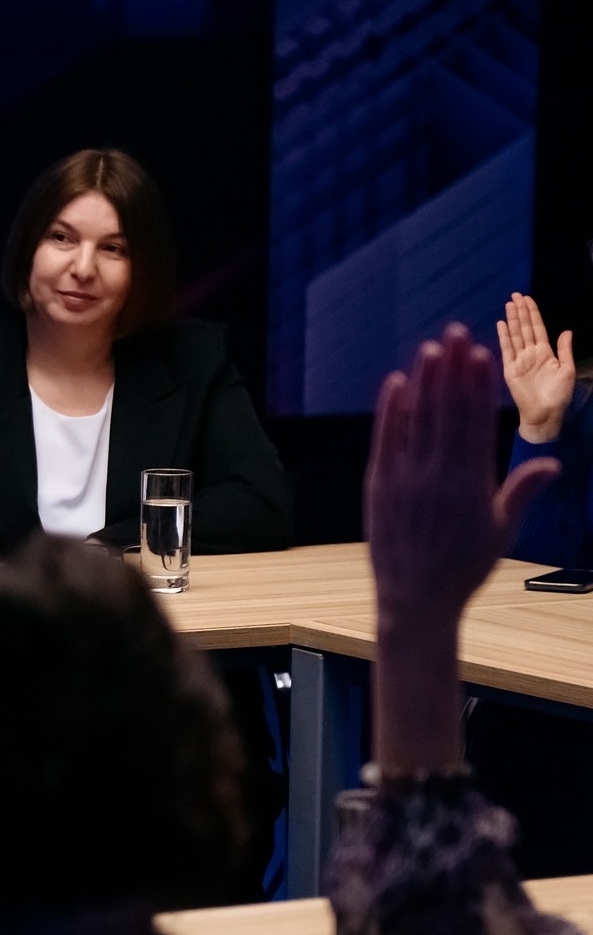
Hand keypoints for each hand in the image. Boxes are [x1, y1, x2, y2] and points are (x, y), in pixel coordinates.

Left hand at [367, 323, 558, 627]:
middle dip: (453, 371)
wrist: (415, 602)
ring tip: (432, 348)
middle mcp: (437, 478)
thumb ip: (522, 493)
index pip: (476, 425)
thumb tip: (554, 463)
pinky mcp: (380, 488)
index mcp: (472, 486)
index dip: (478, 387)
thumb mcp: (501, 532)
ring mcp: (405, 481)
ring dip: (424, 382)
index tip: (482, 356)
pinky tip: (396, 383)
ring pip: (415, 421)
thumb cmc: (462, 569)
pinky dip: (390, 412)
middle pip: (447, 413)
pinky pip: (385, 442)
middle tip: (458, 333)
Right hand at [496, 292, 575, 442]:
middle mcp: (531, 354)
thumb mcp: (567, 369)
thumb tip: (566, 331)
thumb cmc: (559, 395)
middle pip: (524, 328)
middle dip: (520, 311)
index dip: (533, 313)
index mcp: (545, 352)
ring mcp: (519, 361)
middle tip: (515, 295)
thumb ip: (565, 350)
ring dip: (512, 320)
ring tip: (509, 304)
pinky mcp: (510, 370)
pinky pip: (506, 350)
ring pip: (515, 335)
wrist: (545, 413)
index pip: (537, 328)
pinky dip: (504, 337)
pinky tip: (502, 325)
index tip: (527, 299)